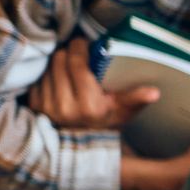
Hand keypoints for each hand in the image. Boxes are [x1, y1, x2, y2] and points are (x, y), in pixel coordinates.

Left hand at [31, 37, 159, 131]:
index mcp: (89, 106)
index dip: (79, 46)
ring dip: (57, 62)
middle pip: (59, 59)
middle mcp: (65, 107)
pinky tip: (58, 78)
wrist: (81, 146)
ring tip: (68, 64)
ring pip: (48, 67)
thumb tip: (154, 92)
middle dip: (68, 51)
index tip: (83, 43)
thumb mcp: (124, 112)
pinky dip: (48, 74)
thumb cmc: (106, 123)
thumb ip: (136, 99)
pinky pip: (39, 78)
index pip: (76, 62)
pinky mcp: (35, 106)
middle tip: (77, 51)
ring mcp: (47, 107)